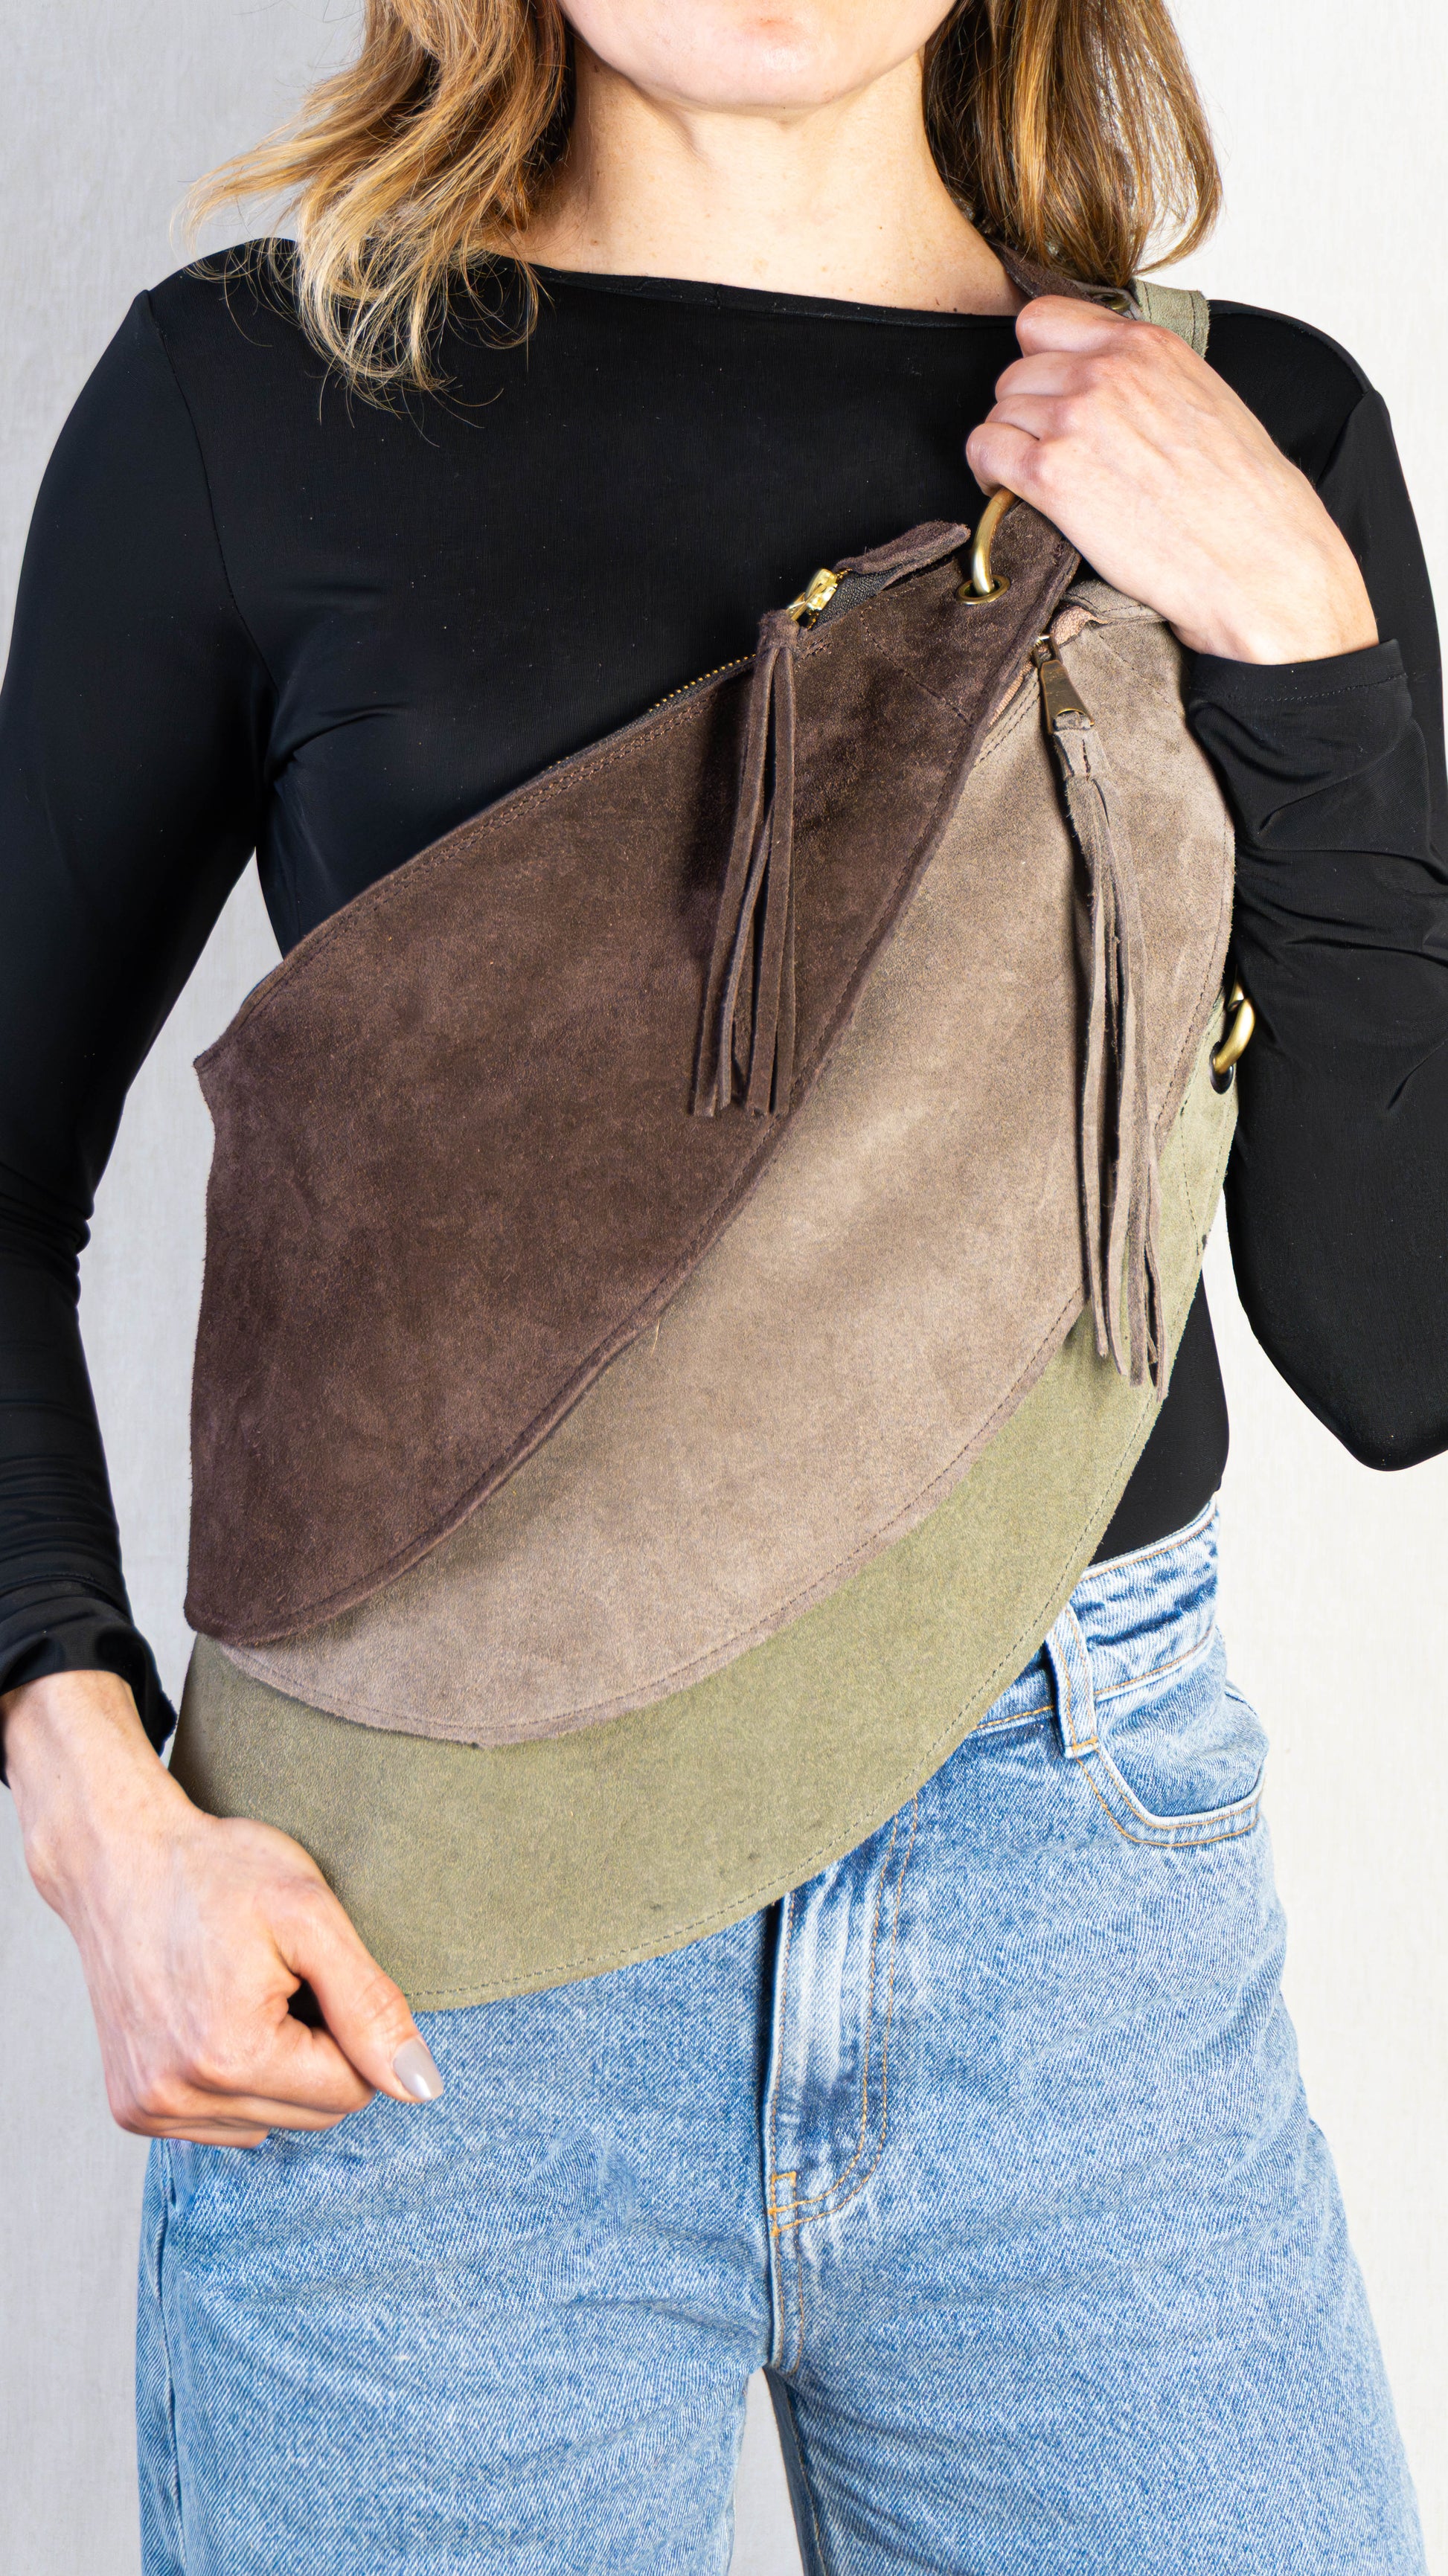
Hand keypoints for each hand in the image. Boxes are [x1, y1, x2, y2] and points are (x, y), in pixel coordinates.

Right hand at [2, 1669, 443, 2146]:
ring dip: (277, 2068)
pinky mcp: (133, 2110)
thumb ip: (372, 2007)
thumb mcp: (310, 1916)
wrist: (117, 1858)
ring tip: (241, 1994)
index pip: (351, 2092)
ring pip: (272, 2125)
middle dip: (315, 2051)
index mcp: (229, 2058)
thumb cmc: (217, 1872)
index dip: (349, 2028)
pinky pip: (225, 2124)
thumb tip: (421, 2089)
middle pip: (314, 2117)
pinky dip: (236, 2080)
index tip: (309, 1973)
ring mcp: (149, 2110)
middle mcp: (178, 2100)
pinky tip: (213, 2019)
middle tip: (277, 1979)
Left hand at [965, 296, 1378, 664]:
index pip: (1046, 320)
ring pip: (998, 413)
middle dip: (1024, 412)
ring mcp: (1074, 418)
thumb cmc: (1242, 497)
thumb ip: (1147, 377)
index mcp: (1145, 345)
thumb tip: (1107, 383)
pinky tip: (1012, 495)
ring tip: (1033, 480)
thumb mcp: (1204, 400)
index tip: (1049, 392)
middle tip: (1044, 450)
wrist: (1257, 559)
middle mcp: (1105, 370)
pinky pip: (984, 452)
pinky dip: (988, 475)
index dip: (1039, 360)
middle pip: (1016, 372)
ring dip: (1007, 447)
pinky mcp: (1051, 473)